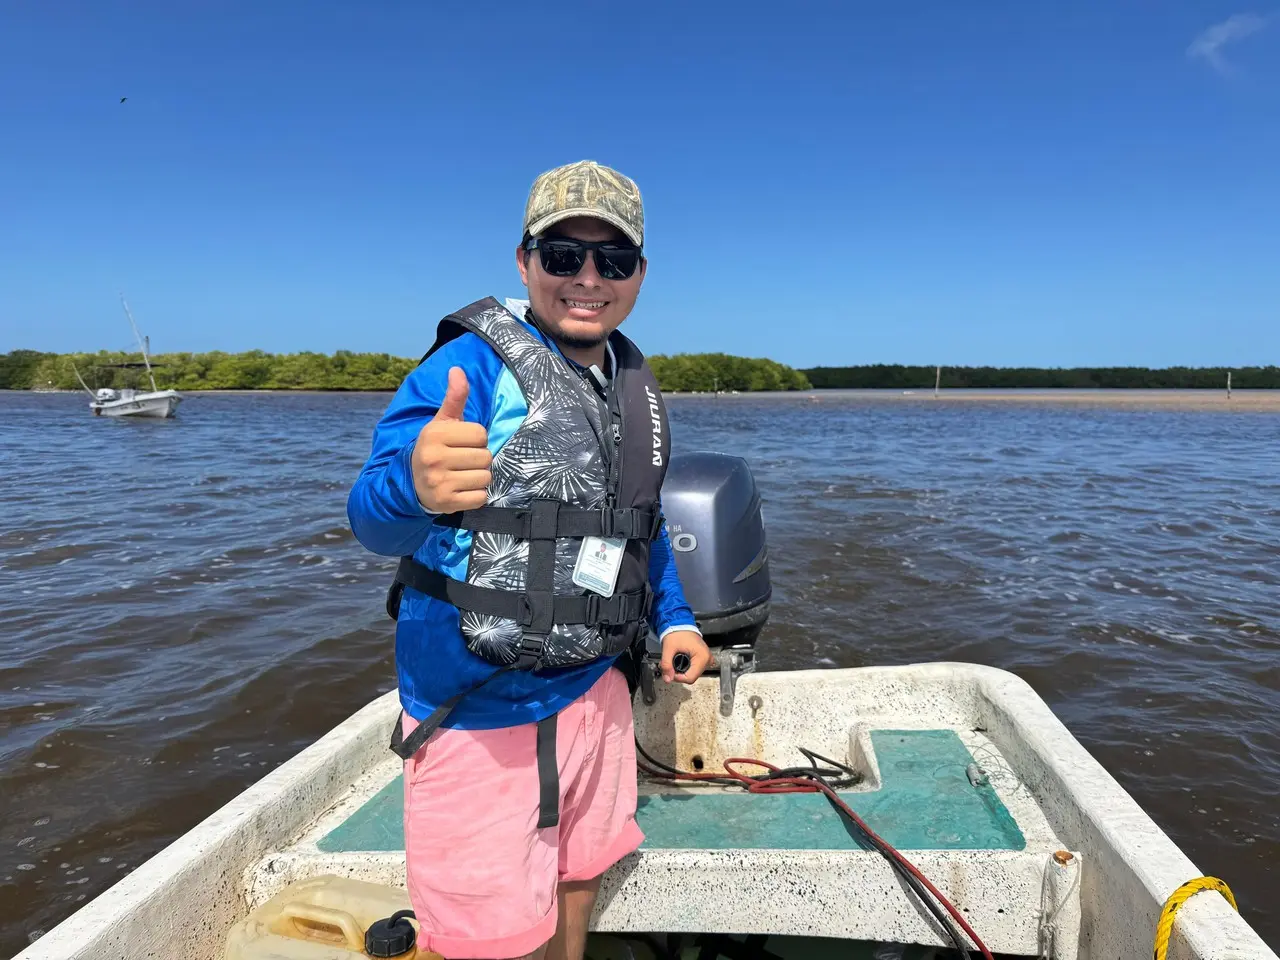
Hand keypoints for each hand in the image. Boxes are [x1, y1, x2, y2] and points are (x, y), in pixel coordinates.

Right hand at [412, 367, 492, 513]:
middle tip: (463, 461)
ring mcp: (439, 482)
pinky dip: (477, 495)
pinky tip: (462, 490)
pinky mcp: (446, 503)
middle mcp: (434, 458)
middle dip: (479, 459)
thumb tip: (457, 370)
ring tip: (462, 475)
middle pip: (485, 456)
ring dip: (479, 477)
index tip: (462, 444)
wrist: (411, 484)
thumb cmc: (434, 448)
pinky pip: (481, 497)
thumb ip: (454, 398)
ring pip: (485, 477)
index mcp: (434, 434)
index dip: (476, 439)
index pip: (480, 433)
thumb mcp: (441, 422)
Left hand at [660, 630, 711, 683]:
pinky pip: (693, 669)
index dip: (678, 677)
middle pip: (691, 676)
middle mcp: (707, 659)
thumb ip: (667, 665)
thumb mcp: (668, 649)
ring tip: (673, 661)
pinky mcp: (703, 659)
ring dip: (681, 670)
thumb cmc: (677, 632)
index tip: (670, 671)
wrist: (680, 624)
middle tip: (669, 664)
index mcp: (702, 657)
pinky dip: (685, 667)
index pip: (690, 678)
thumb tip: (668, 679)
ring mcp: (706, 659)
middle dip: (678, 673)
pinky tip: (679, 660)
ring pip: (692, 674)